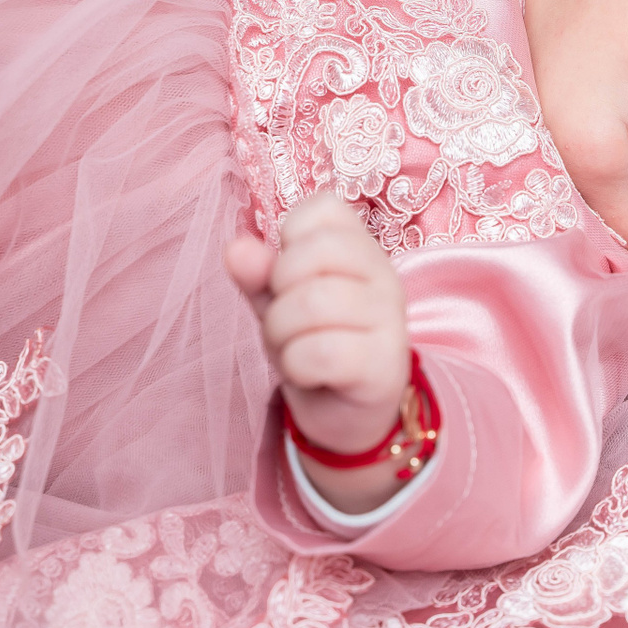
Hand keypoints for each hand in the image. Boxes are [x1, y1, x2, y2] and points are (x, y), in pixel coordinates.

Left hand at [225, 193, 412, 511]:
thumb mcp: (278, 303)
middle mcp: (384, 276)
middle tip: (288, 321)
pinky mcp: (384, 366)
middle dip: (278, 293)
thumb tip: (237, 250)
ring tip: (294, 348)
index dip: (287, 242)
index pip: (321, 209)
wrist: (347, 418)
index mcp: (361, 248)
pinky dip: (296, 366)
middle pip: (311, 255)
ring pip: (312, 304)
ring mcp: (390, 320)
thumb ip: (258, 274)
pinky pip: (320, 352)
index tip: (292, 278)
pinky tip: (308, 373)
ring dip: (282, 334)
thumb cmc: (314, 346)